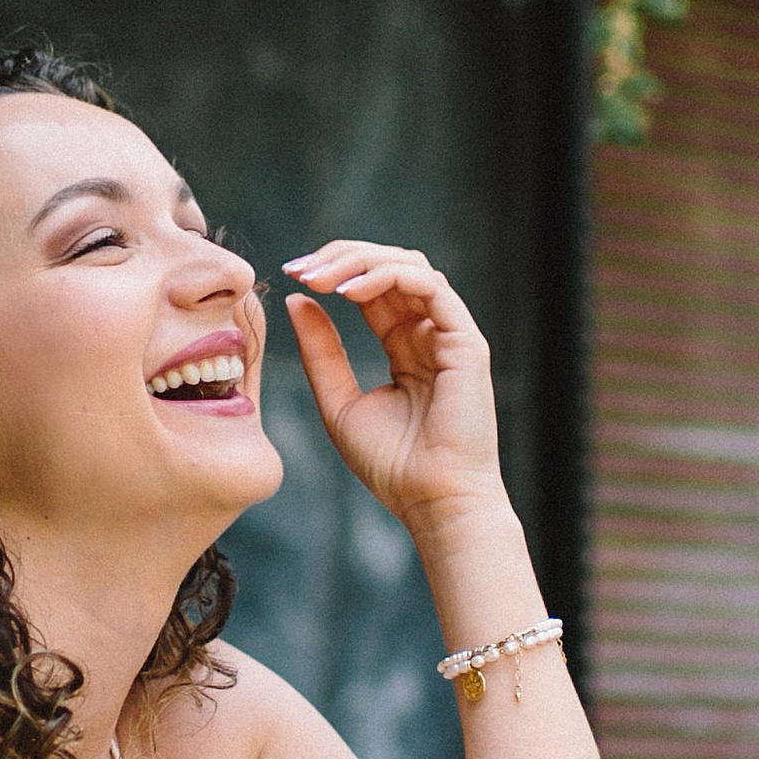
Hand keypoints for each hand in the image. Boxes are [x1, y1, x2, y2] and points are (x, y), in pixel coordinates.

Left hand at [281, 241, 504, 530]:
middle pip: (389, 266)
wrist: (431, 501)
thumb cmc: (391, 465)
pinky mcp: (466, 341)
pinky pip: (430, 285)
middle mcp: (429, 332)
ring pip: (410, 265)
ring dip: (360, 261)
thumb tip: (298, 300)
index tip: (293, 273)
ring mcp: (450, 333)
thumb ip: (321, 352)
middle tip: (301, 267)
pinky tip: (350, 291)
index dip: (333, 271)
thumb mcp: (338, 401)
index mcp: (403, 344)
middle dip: (341, 257)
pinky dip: (388, 276)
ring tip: (320, 277)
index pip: (371, 287)